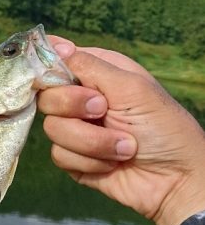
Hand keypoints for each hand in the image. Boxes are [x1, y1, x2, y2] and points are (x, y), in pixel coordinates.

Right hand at [39, 38, 204, 224]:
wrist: (176, 180)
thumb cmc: (163, 127)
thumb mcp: (131, 87)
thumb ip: (89, 65)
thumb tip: (55, 44)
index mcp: (98, 73)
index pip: (56, 61)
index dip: (51, 71)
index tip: (64, 80)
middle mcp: (83, 99)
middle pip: (48, 96)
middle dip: (75, 107)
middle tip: (105, 112)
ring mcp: (78, 130)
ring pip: (53, 129)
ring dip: (92, 142)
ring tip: (125, 147)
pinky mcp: (75, 159)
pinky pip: (60, 155)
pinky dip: (89, 162)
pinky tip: (112, 164)